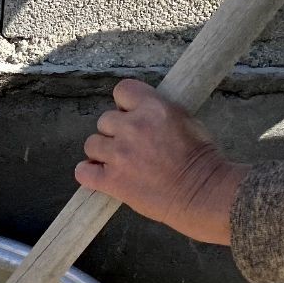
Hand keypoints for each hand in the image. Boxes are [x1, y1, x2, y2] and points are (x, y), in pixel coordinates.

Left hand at [75, 79, 248, 245]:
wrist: (200, 192)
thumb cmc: (200, 158)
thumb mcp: (185, 119)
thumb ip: (157, 111)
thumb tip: (139, 110)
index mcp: (154, 107)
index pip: (122, 90)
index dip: (124, 104)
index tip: (131, 116)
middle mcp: (133, 128)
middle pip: (104, 120)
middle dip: (115, 132)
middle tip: (130, 147)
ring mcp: (119, 155)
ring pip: (91, 144)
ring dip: (101, 152)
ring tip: (118, 163)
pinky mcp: (111, 180)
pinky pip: (82, 172)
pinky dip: (88, 173)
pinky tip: (100, 176)